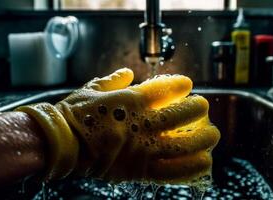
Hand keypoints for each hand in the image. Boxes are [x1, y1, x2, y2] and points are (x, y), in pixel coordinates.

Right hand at [55, 68, 219, 183]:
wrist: (59, 145)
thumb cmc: (73, 115)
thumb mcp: (91, 89)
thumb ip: (114, 80)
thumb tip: (128, 73)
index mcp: (128, 101)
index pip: (165, 90)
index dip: (180, 86)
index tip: (187, 85)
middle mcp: (139, 125)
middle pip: (179, 116)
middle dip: (197, 110)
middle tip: (203, 108)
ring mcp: (141, 149)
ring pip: (182, 144)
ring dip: (202, 139)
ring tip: (212, 134)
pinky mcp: (139, 170)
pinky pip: (171, 172)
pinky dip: (191, 168)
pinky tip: (205, 162)